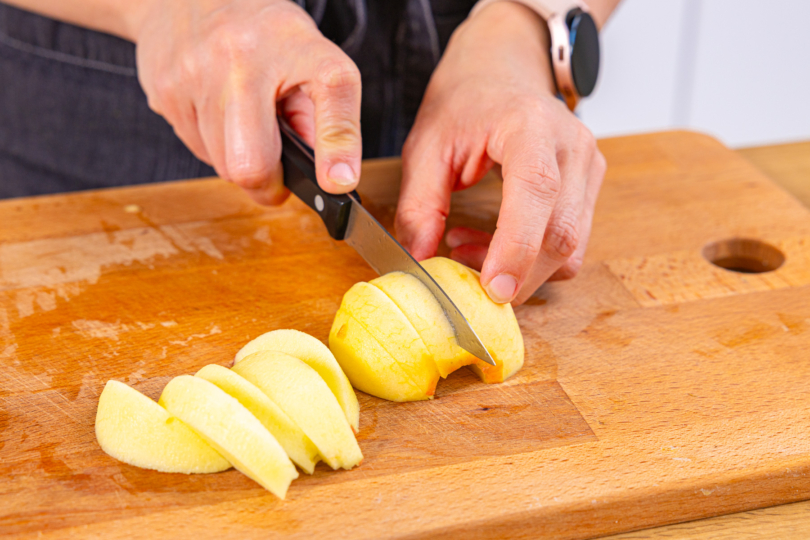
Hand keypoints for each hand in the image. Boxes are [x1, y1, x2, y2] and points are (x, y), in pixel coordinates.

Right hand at [131, 0, 361, 203]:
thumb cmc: (262, 36)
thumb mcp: (309, 59)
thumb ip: (326, 119)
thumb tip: (331, 177)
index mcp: (298, 44)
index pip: (331, 92)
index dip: (337, 146)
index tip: (337, 183)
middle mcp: (245, 55)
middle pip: (250, 164)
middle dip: (266, 183)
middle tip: (275, 173)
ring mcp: (197, 71)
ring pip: (221, 165)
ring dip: (237, 159)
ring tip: (244, 120)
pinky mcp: (165, 89)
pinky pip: (195, 148)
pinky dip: (212, 144)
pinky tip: (217, 111)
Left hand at [395, 1, 605, 305]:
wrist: (501, 69)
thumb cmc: (466, 101)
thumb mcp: (427, 147)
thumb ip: (420, 204)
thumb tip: (419, 258)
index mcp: (531, 126)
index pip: (536, 193)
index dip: (517, 248)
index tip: (492, 289)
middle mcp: (572, 147)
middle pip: (560, 235)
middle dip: (514, 275)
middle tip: (461, 274)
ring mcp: (589, 168)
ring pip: (570, 248)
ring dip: (521, 270)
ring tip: (467, 247)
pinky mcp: (589, 187)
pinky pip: (571, 243)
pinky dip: (533, 259)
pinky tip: (495, 242)